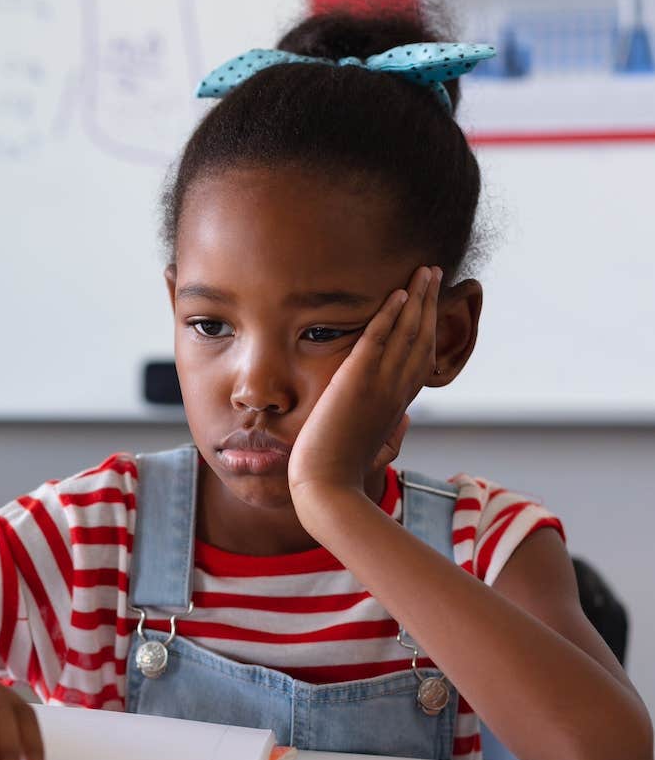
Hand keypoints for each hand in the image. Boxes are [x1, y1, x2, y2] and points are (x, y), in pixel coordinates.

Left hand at [288, 265, 441, 508]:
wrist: (326, 488)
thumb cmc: (340, 473)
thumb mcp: (374, 448)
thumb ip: (391, 431)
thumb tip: (403, 421)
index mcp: (398, 404)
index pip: (421, 358)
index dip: (429, 327)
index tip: (430, 304)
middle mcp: (396, 391)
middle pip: (422, 337)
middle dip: (429, 302)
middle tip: (434, 272)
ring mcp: (380, 386)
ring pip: (407, 333)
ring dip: (417, 298)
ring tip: (424, 271)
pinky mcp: (357, 383)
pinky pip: (377, 341)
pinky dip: (390, 315)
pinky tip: (398, 294)